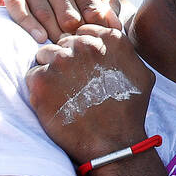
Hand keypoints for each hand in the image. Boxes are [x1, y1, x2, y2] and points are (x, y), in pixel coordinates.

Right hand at [5, 0, 122, 42]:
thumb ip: (110, 8)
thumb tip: (114, 28)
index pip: (91, 11)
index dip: (96, 29)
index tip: (95, 37)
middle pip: (68, 18)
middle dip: (75, 34)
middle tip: (78, 43)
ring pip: (45, 17)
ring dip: (55, 36)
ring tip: (63, 45)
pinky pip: (18, 9)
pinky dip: (28, 25)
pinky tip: (41, 38)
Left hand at [25, 25, 154, 163]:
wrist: (112, 144)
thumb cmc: (128, 111)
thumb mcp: (142, 74)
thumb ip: (126, 50)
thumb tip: (115, 39)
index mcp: (110, 39)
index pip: (83, 31)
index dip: (82, 52)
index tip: (86, 70)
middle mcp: (84, 44)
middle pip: (63, 42)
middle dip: (66, 60)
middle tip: (75, 85)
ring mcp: (61, 60)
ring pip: (45, 54)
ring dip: (51, 71)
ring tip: (63, 93)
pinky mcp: (41, 79)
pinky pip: (33, 74)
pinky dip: (40, 87)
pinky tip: (55, 102)